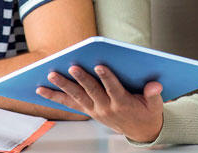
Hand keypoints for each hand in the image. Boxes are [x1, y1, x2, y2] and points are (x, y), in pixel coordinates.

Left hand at [37, 65, 163, 142]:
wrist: (140, 132)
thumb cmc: (147, 114)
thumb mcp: (155, 105)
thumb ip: (154, 94)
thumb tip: (155, 85)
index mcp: (123, 104)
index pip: (113, 89)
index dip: (107, 78)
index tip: (100, 66)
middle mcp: (106, 108)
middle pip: (91, 92)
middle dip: (81, 79)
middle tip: (72, 67)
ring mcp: (94, 110)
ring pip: (76, 97)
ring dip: (62, 86)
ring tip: (51, 75)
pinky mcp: (88, 111)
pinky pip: (69, 104)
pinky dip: (55, 97)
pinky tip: (42, 90)